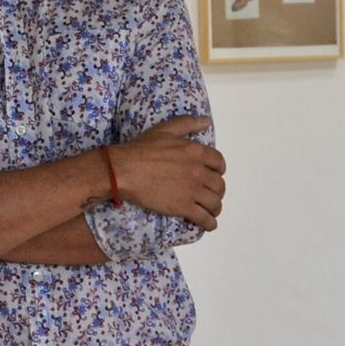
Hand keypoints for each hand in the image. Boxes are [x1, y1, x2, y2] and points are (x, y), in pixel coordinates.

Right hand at [109, 116, 224, 229]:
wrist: (125, 170)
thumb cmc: (142, 148)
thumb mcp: (165, 130)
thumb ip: (188, 123)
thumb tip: (207, 121)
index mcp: (196, 152)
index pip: (219, 163)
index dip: (218, 170)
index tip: (213, 174)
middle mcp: (199, 171)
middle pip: (219, 185)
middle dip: (217, 191)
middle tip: (209, 194)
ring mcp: (193, 191)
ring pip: (215, 203)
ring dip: (215, 208)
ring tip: (210, 211)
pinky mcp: (184, 207)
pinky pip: (204, 218)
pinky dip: (209, 223)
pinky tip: (208, 224)